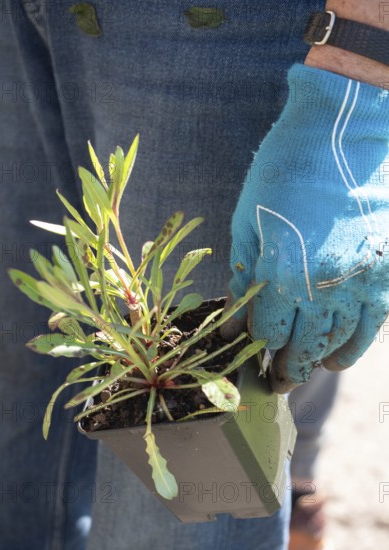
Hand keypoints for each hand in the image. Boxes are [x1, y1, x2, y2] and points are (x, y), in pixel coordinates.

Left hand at [223, 64, 388, 392]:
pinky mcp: (386, 271)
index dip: (256, 352)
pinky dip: (353, 349)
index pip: (266, 333)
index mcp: (280, 272)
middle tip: (274, 382)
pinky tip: (337, 360)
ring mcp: (360, 281)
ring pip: (338, 344)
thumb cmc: (283, 171)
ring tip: (301, 373)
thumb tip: (235, 321)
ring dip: (316, 364)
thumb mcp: (248, 222)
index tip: (249, 361)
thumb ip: (244, 276)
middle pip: (301, 348)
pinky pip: (372, 327)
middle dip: (284, 371)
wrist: (344, 131)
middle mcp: (322, 287)